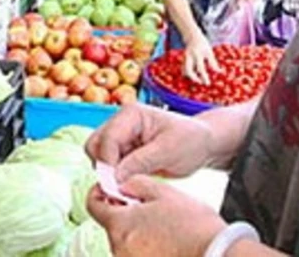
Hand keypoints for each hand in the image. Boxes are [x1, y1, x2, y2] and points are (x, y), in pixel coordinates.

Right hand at [86, 104, 215, 181]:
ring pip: (98, 156)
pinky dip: (115, 176)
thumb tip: (115, 176)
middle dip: (104, 165)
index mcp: (130, 114)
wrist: (203, 145)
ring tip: (129, 183)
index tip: (117, 182)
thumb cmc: (190, 141)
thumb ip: (140, 161)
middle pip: (95, 144)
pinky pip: (109, 165)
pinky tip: (131, 182)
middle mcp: (120, 123)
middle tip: (121, 184)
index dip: (109, 161)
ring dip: (109, 172)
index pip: (107, 138)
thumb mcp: (169, 151)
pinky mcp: (124, 151)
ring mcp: (121, 137)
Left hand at [88, 176, 225, 256]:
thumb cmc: (194, 225)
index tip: (108, 191)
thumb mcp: (164, 193)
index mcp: (120, 224)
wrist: (218, 255)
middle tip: (146, 209)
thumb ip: (135, 185)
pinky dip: (145, 249)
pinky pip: (136, 255)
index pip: (93, 206)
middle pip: (111, 226)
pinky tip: (165, 244)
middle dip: (123, 215)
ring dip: (136, 234)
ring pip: (125, 243)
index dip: (98, 194)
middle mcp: (119, 248)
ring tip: (162, 229)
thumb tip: (121, 186)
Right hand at [184, 30, 220, 84]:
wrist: (192, 36)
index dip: (204, 77)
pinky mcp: (183, 60)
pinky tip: (194, 76)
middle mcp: (189, 57)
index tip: (207, 84)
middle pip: (189, 71)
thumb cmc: (203, 44)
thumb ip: (213, 62)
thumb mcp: (209, 52)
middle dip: (194, 79)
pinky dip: (188, 74)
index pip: (200, 69)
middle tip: (201, 83)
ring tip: (198, 80)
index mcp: (197, 55)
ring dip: (191, 77)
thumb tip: (219, 72)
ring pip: (185, 71)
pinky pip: (184, 69)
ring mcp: (185, 58)